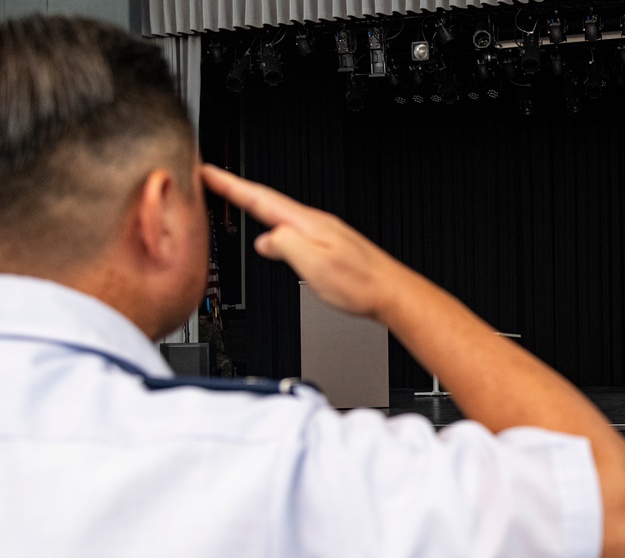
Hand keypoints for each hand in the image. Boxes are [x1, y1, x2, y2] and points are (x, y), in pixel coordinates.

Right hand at [201, 164, 402, 318]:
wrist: (390, 293)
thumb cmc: (359, 283)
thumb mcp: (313, 264)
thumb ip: (284, 245)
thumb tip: (265, 240)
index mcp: (307, 224)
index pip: (260, 198)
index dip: (230, 185)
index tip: (207, 172)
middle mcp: (315, 224)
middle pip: (268, 202)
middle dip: (238, 191)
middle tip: (213, 181)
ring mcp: (324, 234)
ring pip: (280, 217)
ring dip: (255, 208)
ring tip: (235, 202)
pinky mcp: (330, 247)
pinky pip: (293, 233)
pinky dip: (274, 229)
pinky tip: (274, 238)